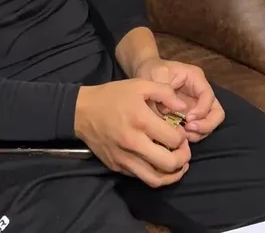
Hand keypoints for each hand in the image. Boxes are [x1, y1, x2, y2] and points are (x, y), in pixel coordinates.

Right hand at [73, 79, 191, 186]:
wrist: (82, 112)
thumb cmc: (113, 96)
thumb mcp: (139, 84)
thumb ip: (165, 92)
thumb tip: (182, 107)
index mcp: (141, 121)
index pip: (174, 140)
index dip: (183, 137)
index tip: (179, 132)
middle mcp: (133, 143)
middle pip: (169, 164)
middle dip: (183, 158)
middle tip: (183, 150)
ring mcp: (124, 158)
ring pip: (156, 179)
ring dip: (172, 174)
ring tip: (177, 165)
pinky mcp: (117, 166)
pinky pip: (141, 178)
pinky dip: (154, 174)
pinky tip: (158, 163)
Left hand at [132, 57, 224, 141]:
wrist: (145, 74)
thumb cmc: (152, 71)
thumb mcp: (156, 75)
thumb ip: (164, 92)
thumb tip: (171, 111)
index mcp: (196, 79)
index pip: (208, 96)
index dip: (202, 110)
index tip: (188, 119)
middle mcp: (200, 93)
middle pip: (217, 112)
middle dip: (206, 125)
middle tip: (188, 129)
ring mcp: (197, 106)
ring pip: (209, 123)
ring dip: (198, 133)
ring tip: (181, 135)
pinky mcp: (189, 117)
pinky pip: (197, 130)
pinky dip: (191, 136)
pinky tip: (177, 136)